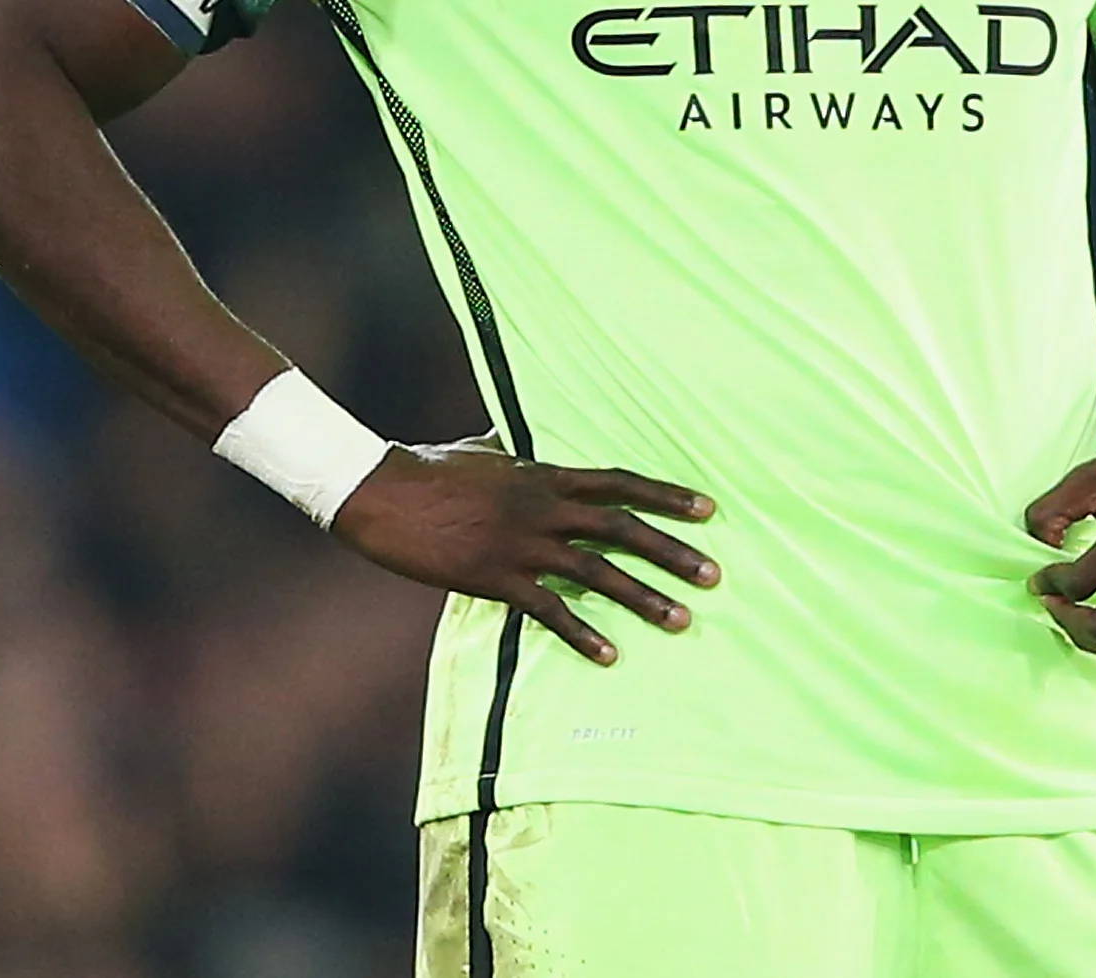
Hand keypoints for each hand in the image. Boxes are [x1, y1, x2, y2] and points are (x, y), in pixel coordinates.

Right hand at [332, 440, 719, 664]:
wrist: (381, 492)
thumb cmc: (430, 467)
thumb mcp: (483, 450)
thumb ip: (513, 452)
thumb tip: (520, 442)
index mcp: (544, 474)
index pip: (619, 483)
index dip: (666, 496)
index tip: (709, 510)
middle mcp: (543, 506)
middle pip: (622, 528)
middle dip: (673, 552)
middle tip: (714, 575)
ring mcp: (521, 542)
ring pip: (597, 572)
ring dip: (643, 597)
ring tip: (681, 619)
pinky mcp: (495, 576)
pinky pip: (548, 610)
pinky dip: (582, 633)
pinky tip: (610, 655)